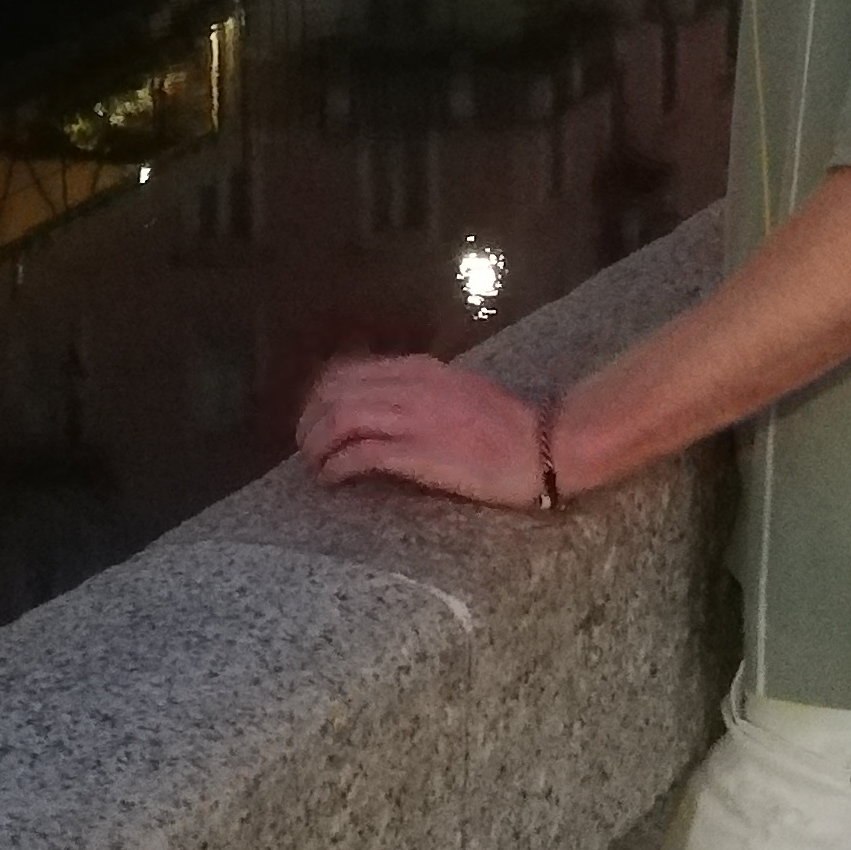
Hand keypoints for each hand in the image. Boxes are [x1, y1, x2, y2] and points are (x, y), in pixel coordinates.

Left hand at [295, 351, 548, 508]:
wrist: (544, 446)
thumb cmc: (508, 425)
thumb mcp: (458, 390)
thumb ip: (422, 392)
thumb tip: (386, 405)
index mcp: (419, 370)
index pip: (349, 372)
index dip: (321, 397)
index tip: (315, 419)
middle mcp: (410, 387)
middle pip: (336, 393)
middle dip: (311, 421)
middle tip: (306, 447)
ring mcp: (413, 419)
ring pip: (342, 419)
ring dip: (318, 444)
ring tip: (314, 465)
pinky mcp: (418, 453)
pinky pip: (361, 454)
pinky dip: (338, 466)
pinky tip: (332, 479)